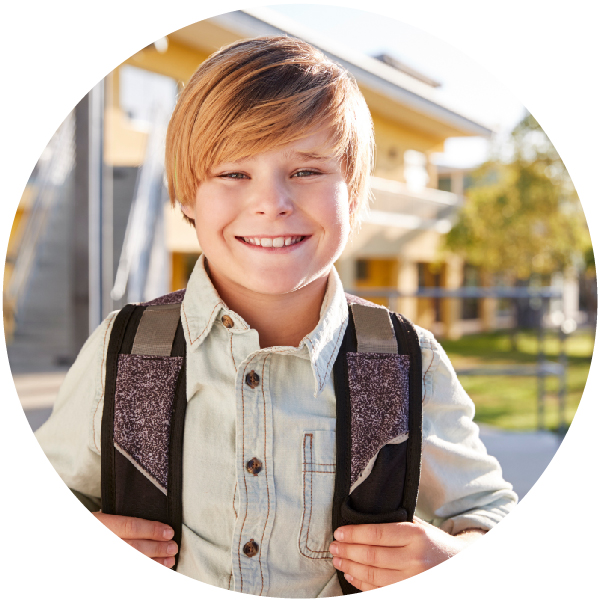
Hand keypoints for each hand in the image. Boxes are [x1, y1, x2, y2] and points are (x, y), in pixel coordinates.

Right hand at [93, 512, 177, 567]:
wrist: (68, 541)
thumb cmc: (91, 528)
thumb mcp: (102, 519)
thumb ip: (121, 522)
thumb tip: (151, 526)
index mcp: (102, 525)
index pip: (130, 527)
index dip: (152, 530)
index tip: (168, 531)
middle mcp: (103, 543)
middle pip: (134, 548)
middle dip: (156, 549)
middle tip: (173, 547)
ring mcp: (103, 560)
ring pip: (132, 564)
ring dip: (153, 563)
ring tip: (168, 561)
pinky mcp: (106, 573)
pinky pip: (126, 574)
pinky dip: (142, 574)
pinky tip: (154, 571)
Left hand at [329, 517, 484, 590]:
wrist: (461, 567)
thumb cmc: (436, 544)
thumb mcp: (420, 526)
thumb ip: (397, 521)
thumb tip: (363, 515)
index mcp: (415, 535)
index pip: (377, 533)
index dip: (354, 534)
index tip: (338, 533)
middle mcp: (414, 558)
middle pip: (372, 555)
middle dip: (348, 551)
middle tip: (333, 547)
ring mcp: (412, 579)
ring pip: (373, 575)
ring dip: (351, 568)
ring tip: (338, 561)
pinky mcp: (410, 592)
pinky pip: (379, 590)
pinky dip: (362, 584)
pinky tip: (351, 576)